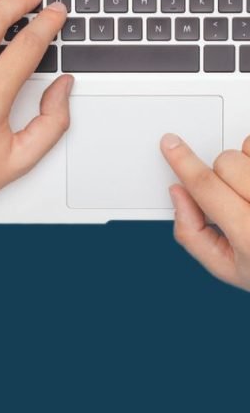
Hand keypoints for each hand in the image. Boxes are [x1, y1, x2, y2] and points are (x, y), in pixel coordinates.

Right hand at [161, 133, 249, 290]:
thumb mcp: (226, 267)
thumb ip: (191, 233)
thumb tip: (179, 194)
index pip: (206, 186)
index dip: (182, 162)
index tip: (171, 145)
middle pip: (227, 163)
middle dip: (220, 173)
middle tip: (232, 194)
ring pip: (249, 149)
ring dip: (244, 164)